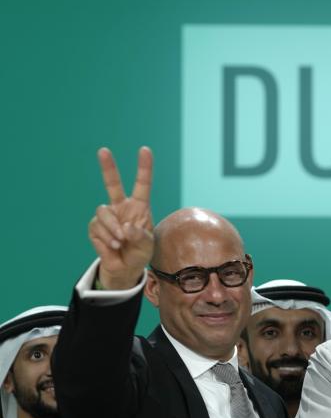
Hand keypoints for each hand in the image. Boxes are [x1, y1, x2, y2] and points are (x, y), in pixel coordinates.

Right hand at [88, 147, 154, 288]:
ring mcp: (107, 216)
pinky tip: (114, 246)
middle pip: (112, 184)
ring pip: (104, 214)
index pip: (142, 184)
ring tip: (120, 242)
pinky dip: (107, 239)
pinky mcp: (95, 227)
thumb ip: (140, 236)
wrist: (125, 267)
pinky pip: (98, 229)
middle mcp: (121, 207)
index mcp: (139, 207)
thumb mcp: (147, 245)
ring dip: (113, 229)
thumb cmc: (139, 252)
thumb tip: (125, 227)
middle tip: (103, 150)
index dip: (144, 168)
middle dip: (108, 168)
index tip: (145, 150)